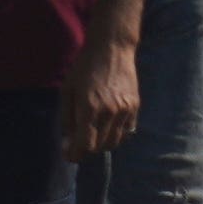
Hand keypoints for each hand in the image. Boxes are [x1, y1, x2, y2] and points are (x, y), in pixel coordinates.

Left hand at [62, 21, 142, 159]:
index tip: (69, 155)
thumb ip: (67, 119)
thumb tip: (68, 142)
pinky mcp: (135, 106)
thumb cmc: (84, 67)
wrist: (112, 48)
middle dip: (86, 150)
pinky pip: (127, 131)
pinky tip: (107, 127)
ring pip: (114, 142)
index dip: (75, 154)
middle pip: (99, 146)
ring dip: (102, 144)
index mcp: (90, 108)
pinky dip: (116, 135)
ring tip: (93, 136)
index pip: (85, 145)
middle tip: (78, 144)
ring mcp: (125, 109)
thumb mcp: (68, 91)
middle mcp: (109, 112)